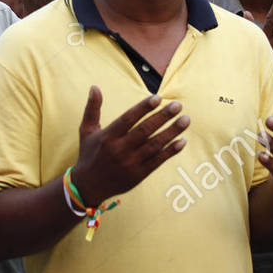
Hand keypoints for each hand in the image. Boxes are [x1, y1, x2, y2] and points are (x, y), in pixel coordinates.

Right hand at [69, 87, 190, 208]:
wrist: (89, 186)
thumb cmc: (89, 153)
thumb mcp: (86, 130)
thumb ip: (92, 108)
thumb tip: (94, 87)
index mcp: (108, 136)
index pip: (128, 119)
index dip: (143, 108)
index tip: (158, 98)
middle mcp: (119, 149)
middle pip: (144, 130)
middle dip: (163, 117)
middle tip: (178, 105)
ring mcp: (130, 163)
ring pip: (155, 145)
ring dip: (172, 132)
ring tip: (185, 120)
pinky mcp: (139, 175)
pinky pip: (158, 161)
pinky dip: (171, 151)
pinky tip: (182, 141)